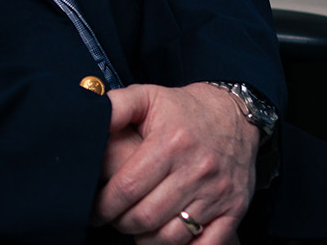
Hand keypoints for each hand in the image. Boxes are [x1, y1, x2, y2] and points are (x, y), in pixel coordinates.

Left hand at [91, 82, 260, 244]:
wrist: (236, 113)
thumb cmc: (184, 109)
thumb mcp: (148, 96)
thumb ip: (116, 107)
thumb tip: (90, 116)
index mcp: (170, 143)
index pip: (126, 189)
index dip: (104, 206)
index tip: (95, 210)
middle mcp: (196, 169)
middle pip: (145, 217)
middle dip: (121, 223)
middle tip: (114, 218)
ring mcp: (217, 192)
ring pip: (170, 237)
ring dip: (146, 239)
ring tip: (137, 226)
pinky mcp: (234, 208)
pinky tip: (166, 238)